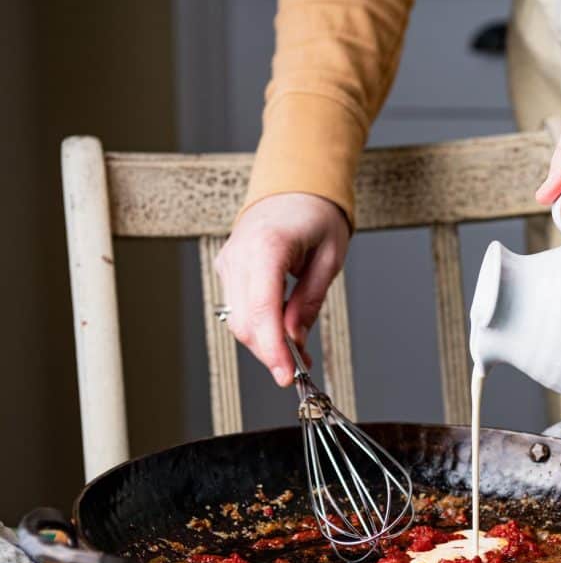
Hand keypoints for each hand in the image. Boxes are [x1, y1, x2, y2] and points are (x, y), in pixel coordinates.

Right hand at [215, 193, 349, 385]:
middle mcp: (239, 254)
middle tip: (299, 369)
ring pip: (238, 320)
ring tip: (296, 354)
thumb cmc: (316, 216)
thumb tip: (294, 339)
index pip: (262, 309)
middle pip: (245, 322)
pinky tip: (281, 335)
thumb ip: (309, 301)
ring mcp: (229, 261)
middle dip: (270, 353)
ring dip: (265, 344)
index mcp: (267, 246)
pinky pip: (238, 308)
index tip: (287, 375)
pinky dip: (259, 327)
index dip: (272, 349)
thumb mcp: (330, 258)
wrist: (295, 187)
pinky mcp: (228, 269)